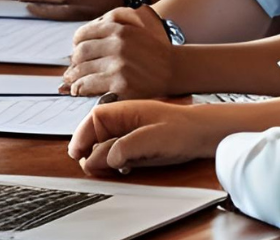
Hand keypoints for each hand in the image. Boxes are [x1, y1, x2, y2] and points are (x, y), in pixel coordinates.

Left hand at [62, 6, 175, 97]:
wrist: (176, 69)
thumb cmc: (154, 48)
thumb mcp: (134, 23)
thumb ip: (109, 23)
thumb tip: (79, 39)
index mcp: (117, 28)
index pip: (82, 35)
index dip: (76, 44)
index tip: (76, 52)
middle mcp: (116, 44)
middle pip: (80, 53)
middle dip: (74, 63)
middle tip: (71, 70)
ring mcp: (118, 64)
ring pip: (82, 70)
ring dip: (73, 77)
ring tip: (71, 82)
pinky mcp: (121, 83)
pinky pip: (90, 85)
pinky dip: (80, 88)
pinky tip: (78, 90)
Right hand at [67, 99, 225, 175]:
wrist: (203, 135)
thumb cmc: (182, 130)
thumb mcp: (151, 139)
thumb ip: (124, 147)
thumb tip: (100, 158)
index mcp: (123, 111)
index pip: (93, 120)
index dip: (81, 136)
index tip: (76, 153)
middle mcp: (123, 121)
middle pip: (96, 135)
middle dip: (91, 151)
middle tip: (92, 167)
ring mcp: (129, 133)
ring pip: (105, 147)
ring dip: (104, 159)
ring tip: (112, 168)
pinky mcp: (136, 145)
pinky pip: (117, 155)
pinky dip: (115, 163)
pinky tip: (124, 168)